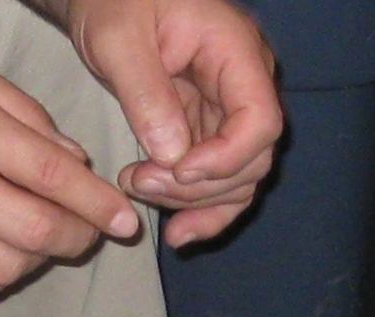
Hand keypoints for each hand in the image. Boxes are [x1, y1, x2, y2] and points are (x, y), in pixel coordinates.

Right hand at [0, 22, 142, 306]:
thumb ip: (22, 115)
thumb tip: (74, 162)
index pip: (48, 176)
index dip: (96, 203)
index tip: (123, 219)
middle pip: (35, 232)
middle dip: (76, 237)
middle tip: (88, 229)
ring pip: (6, 269)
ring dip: (38, 261)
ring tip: (40, 237)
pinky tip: (0, 255)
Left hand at [60, 0, 280, 246]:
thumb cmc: (114, 1)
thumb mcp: (118, 38)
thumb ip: (146, 93)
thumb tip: (172, 156)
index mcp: (235, 51)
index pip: (260, 119)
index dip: (225, 158)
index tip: (177, 170)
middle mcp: (244, 84)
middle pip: (251, 159)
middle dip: (199, 186)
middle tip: (139, 183)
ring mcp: (228, 111)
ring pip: (238, 180)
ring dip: (194, 203)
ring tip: (139, 193)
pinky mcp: (208, 132)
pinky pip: (219, 182)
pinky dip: (202, 211)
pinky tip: (177, 234)